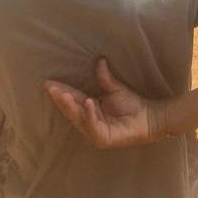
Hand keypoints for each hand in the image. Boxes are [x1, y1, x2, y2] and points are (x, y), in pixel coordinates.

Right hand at [45, 57, 168, 147]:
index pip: (73, 98)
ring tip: (63, 94)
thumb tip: (100, 60)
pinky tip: (88, 103)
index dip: (62, 91)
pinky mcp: (103, 138)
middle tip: (50, 88)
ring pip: (78, 118)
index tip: (49, 82)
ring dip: (70, 106)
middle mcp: (89, 121)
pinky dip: (90, 114)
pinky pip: (93, 126)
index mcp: (90, 109)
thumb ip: (105, 78)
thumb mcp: (115, 89)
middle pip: (71, 109)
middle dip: (60, 99)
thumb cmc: (132, 105)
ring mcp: (94, 131)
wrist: (149, 117)